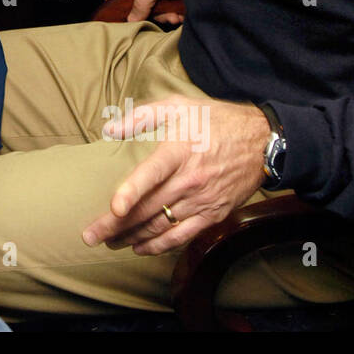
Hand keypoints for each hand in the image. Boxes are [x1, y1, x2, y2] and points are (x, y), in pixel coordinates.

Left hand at [81, 98, 268, 254]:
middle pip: (148, 208)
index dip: (131, 192)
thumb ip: (142, 116)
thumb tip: (110, 129)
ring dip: (132, 237)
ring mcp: (202, 200)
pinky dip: (160, 246)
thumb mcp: (179, 105)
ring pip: (161, 226)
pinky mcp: (213, 214)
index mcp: (178, 150)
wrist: (263, 141)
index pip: (151, 174)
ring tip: (108, 242)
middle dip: (116, 225)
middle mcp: (189, 179)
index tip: (113, 207)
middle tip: (91, 235)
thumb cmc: (215, 120)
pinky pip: (183, 236)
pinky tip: (141, 248)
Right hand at [104, 0, 200, 23]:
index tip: (113, 20)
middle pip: (136, 6)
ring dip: (164, 16)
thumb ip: (141, 2)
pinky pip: (168, 10)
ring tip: (174, 15)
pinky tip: (180, 14)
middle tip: (156, 18)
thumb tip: (130, 18)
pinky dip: (173, 15)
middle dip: (147, 15)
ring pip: (153, 11)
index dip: (111, 4)